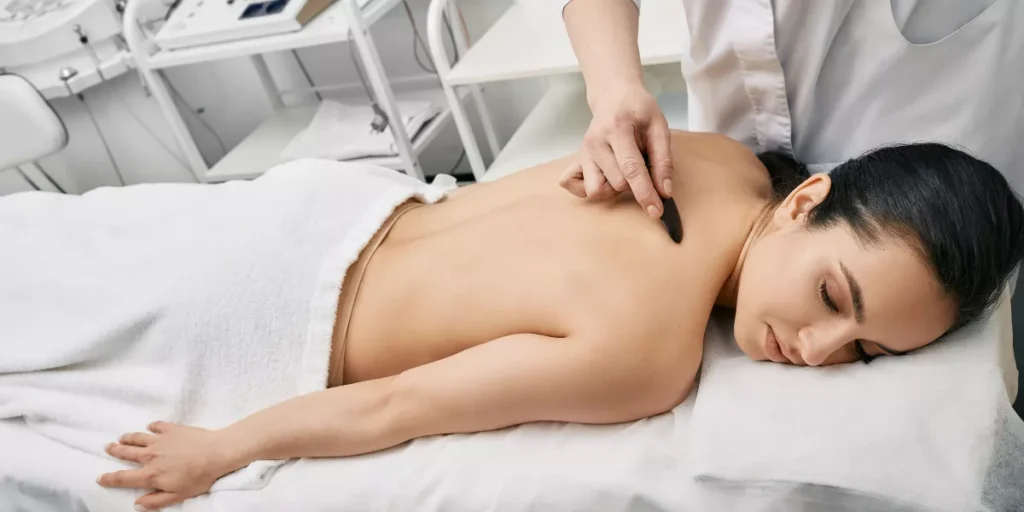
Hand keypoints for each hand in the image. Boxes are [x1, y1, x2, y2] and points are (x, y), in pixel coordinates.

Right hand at [98, 421, 241, 510]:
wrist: (216, 452)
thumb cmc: (199, 477)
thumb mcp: (177, 495)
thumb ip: (155, 501)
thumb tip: (137, 504)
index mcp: (151, 474)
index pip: (124, 478)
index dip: (110, 479)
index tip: (100, 477)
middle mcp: (151, 456)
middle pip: (127, 453)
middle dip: (115, 450)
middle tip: (108, 447)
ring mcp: (161, 440)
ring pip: (138, 437)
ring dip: (128, 437)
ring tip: (122, 437)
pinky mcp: (172, 429)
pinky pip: (157, 425)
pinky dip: (152, 426)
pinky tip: (151, 427)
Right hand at [559, 84, 673, 216]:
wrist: (614, 95)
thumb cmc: (638, 110)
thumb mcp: (659, 127)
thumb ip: (663, 160)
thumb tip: (664, 192)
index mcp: (617, 129)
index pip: (632, 169)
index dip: (645, 193)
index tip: (656, 211)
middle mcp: (595, 142)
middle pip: (617, 183)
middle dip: (633, 185)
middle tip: (641, 167)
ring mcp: (583, 151)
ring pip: (597, 190)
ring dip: (614, 188)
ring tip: (623, 171)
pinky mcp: (577, 159)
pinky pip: (578, 187)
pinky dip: (591, 189)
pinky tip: (605, 178)